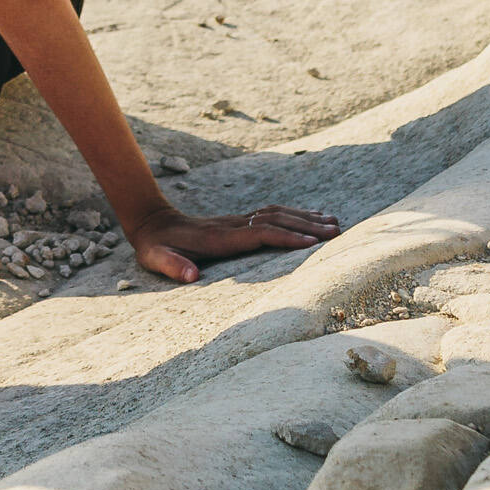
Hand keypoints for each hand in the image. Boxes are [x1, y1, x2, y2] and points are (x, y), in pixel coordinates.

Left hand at [125, 199, 339, 285]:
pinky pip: (271, 214)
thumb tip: (191, 275)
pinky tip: (310, 217)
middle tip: (338, 231)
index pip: (260, 234)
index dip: (286, 238)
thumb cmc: (155, 247)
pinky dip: (293, 214)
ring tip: (334, 222)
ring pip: (277, 214)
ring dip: (305, 217)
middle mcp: (233, 225)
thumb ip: (172, 266)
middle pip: (275, 220)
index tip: (313, 243)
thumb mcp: (156, 259)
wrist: (152, 221)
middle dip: (307, 226)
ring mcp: (236, 221)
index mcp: (219, 237)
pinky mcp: (238, 222)